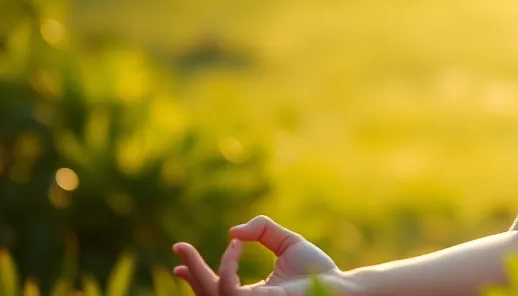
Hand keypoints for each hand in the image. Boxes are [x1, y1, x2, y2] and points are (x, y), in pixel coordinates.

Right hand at [172, 216, 346, 295]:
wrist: (340, 285)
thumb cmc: (317, 270)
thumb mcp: (286, 243)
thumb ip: (262, 229)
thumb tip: (233, 232)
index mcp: (251, 295)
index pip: (216, 291)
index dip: (195, 278)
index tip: (177, 264)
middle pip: (207, 294)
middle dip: (191, 271)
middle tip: (179, 247)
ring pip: (212, 293)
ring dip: (206, 267)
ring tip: (231, 242)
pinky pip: (228, 288)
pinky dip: (227, 264)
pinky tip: (237, 245)